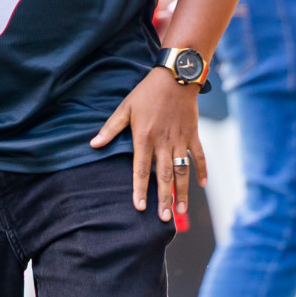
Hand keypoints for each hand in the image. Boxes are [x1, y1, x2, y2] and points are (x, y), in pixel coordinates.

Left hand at [90, 67, 206, 220]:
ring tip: (181, 210)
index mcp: (144, 138)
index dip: (140, 189)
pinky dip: (202, 170)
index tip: (139, 207)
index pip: (141, 170)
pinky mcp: (194, 135)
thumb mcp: (124, 108)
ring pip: (182, 171)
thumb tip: (93, 144)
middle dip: (163, 199)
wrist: (175, 78)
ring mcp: (181, 140)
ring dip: (182, 191)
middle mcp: (163, 143)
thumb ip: (110, 129)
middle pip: (164, 176)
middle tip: (164, 219)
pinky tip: (202, 185)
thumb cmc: (146, 93)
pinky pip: (199, 156)